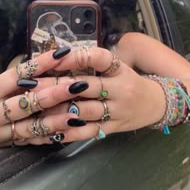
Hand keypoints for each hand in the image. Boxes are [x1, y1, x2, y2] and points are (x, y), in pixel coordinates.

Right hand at [0, 46, 89, 147]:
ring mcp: (2, 131)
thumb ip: (15, 78)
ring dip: (55, 121)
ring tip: (76, 116)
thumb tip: (47, 61)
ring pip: (32, 126)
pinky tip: (67, 132)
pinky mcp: (9, 144)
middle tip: (75, 85)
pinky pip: (33, 141)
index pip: (17, 75)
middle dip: (53, 94)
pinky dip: (50, 136)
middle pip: (26, 103)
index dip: (40, 64)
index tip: (62, 54)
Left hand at [39, 46, 165, 141]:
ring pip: (85, 111)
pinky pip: (89, 132)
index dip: (78, 57)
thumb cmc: (131, 82)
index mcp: (120, 70)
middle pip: (86, 86)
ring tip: (37, 108)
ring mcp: (118, 111)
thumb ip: (95, 63)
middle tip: (32, 84)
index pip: (100, 59)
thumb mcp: (120, 66)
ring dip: (59, 109)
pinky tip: (51, 131)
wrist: (157, 104)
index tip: (56, 57)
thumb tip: (60, 56)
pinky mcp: (113, 128)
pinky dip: (69, 133)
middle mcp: (121, 89)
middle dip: (57, 85)